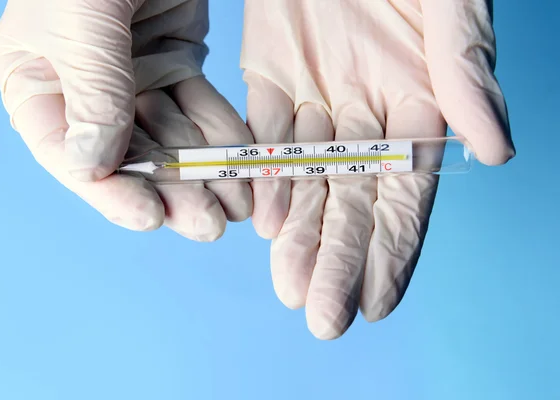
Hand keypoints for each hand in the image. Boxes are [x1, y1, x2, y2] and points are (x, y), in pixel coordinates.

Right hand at [0, 0, 252, 238]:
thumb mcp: (82, 20)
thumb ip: (92, 91)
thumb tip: (94, 165)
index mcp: (40, 84)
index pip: (71, 154)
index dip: (111, 191)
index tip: (150, 216)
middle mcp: (86, 89)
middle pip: (130, 156)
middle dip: (172, 191)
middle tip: (208, 224)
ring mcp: (134, 79)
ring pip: (171, 139)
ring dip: (205, 172)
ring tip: (237, 203)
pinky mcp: (176, 62)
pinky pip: (200, 108)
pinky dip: (221, 135)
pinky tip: (243, 162)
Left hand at [241, 0, 514, 338]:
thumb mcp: (451, 8)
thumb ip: (467, 74)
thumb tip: (496, 150)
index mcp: (419, 108)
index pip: (406, 196)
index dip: (393, 251)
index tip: (375, 302)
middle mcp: (367, 117)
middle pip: (352, 202)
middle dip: (339, 259)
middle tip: (322, 316)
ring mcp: (317, 100)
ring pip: (306, 182)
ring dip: (298, 235)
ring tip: (289, 287)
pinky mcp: (270, 78)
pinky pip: (264, 137)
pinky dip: (263, 176)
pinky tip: (261, 218)